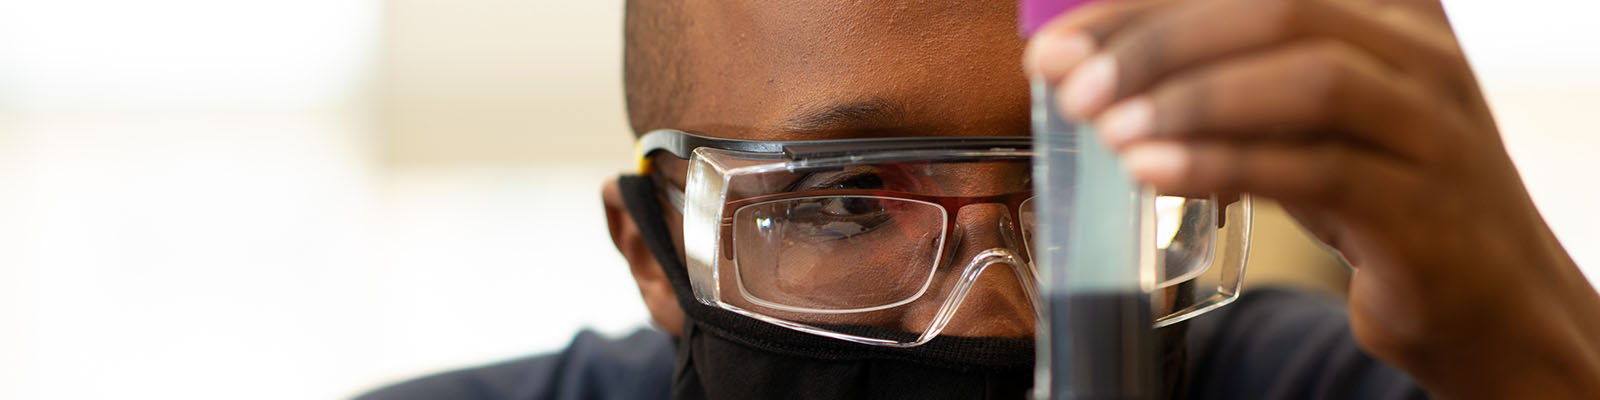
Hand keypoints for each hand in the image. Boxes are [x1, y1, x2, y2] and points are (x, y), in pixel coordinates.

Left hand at [1025, 0, 1599, 396]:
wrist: (1487, 299)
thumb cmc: (1377, 193)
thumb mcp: (1304, 117)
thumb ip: (1225, 78)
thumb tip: (1096, 68)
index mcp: (1384, 9)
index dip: (1140, 9)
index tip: (1059, 44)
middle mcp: (1417, 52)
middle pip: (1277, 12)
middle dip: (1156, 44)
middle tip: (1072, 84)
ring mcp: (1429, 126)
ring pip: (1305, 81)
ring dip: (1189, 100)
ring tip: (1107, 130)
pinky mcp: (1423, 206)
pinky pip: (1315, 168)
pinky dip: (1223, 165)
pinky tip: (1153, 174)